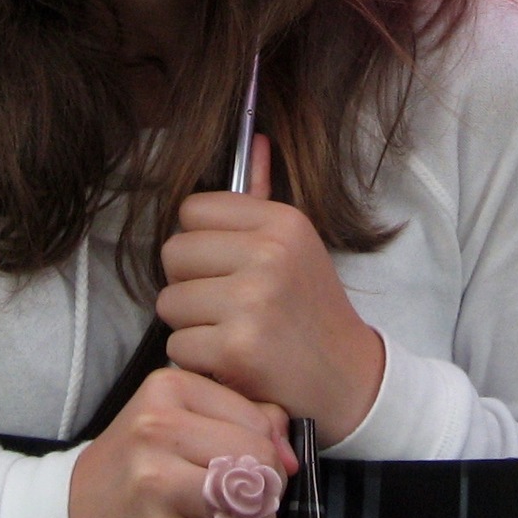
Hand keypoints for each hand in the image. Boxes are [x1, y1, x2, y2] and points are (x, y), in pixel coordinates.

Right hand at [67, 367, 295, 517]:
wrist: (71, 514)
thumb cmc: (139, 462)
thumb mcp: (182, 419)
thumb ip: (245, 419)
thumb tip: (292, 456)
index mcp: (169, 388)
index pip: (260, 421)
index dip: (269, 452)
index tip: (247, 469)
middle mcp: (158, 430)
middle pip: (261, 462)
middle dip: (265, 490)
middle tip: (243, 502)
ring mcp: (155, 484)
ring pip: (250, 506)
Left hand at [156, 135, 386, 445]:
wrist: (348, 379)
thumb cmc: (311, 308)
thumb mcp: (297, 244)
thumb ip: (263, 197)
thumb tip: (255, 138)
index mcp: (282, 222)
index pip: (192, 209)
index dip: (201, 241)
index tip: (226, 265)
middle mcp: (269, 254)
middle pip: (172, 252)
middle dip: (189, 282)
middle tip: (226, 304)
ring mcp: (252, 302)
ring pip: (169, 301)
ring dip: (190, 324)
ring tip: (230, 331)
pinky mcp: (236, 349)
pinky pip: (176, 345)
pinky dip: (197, 360)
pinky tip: (231, 361)